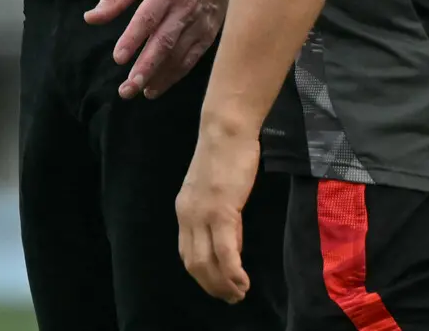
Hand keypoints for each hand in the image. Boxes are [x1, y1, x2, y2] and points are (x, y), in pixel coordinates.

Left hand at [86, 0, 229, 99]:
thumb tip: (91, 17)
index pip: (148, 18)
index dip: (133, 38)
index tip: (118, 58)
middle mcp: (183, 10)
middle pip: (163, 43)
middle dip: (145, 68)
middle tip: (127, 89)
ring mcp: (199, 24)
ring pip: (178, 55)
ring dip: (159, 76)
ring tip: (140, 92)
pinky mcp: (209, 34)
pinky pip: (192, 59)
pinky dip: (176, 75)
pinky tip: (158, 86)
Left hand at [178, 122, 259, 303]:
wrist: (227, 130)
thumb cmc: (227, 156)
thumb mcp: (218, 192)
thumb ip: (220, 217)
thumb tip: (231, 244)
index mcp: (184, 210)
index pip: (188, 254)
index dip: (204, 276)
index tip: (221, 287)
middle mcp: (188, 215)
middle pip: (195, 264)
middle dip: (213, 287)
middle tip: (233, 297)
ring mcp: (202, 214)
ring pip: (208, 263)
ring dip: (224, 285)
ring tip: (239, 293)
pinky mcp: (221, 211)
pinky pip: (225, 253)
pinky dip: (233, 273)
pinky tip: (243, 282)